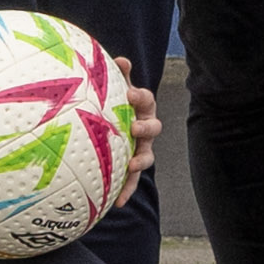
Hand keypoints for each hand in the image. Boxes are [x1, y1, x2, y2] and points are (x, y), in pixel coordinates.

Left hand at [115, 58, 159, 207]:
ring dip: (141, 161)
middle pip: (153, 127)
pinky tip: (117, 203)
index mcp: (140, 108)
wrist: (109, 129)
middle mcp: (145, 128)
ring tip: (132, 166)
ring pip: (147, 156)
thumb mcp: (111, 90)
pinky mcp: (132, 168)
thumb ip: (115, 77)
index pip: (145, 99)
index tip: (130, 95)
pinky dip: (127, 190)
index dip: (140, 97)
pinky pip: (132, 181)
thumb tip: (120, 59)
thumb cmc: (110, 105)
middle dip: (146, 128)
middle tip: (134, 128)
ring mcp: (141, 149)